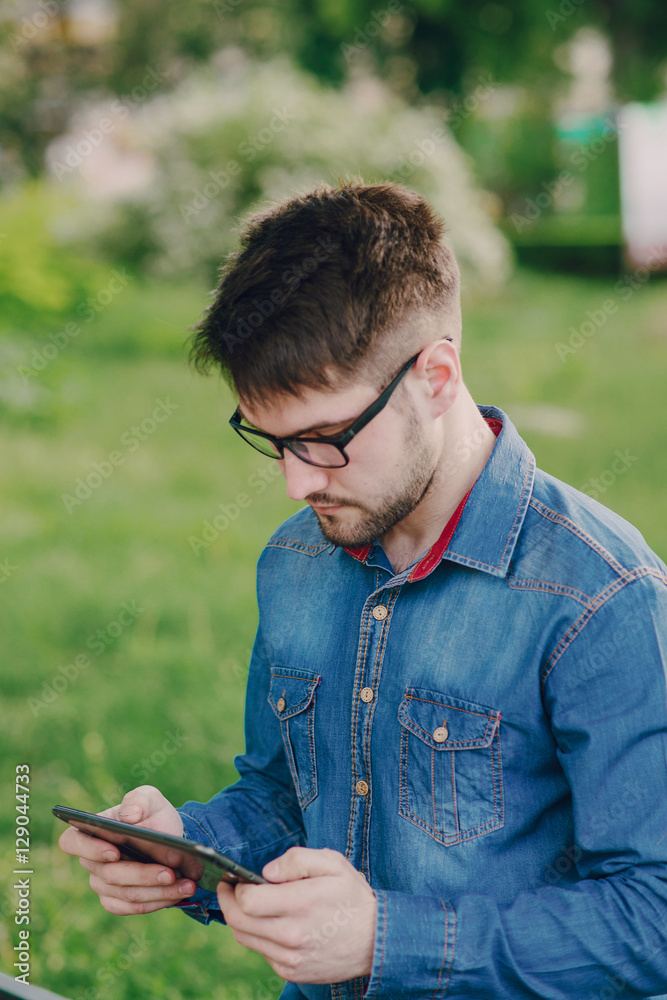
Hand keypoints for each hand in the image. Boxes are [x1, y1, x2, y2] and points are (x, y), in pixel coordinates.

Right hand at [58, 785, 196, 914]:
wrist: (168, 839)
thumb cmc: (152, 815)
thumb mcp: (151, 799)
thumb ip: (139, 799)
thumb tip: (128, 815)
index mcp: (91, 832)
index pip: (71, 841)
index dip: (89, 848)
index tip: (114, 851)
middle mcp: (91, 861)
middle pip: (110, 874)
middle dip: (143, 874)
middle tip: (170, 872)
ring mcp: (101, 884)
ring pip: (126, 894)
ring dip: (158, 891)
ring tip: (186, 884)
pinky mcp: (116, 901)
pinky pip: (134, 907)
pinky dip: (158, 902)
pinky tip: (179, 893)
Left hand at [216, 846, 376, 983]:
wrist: (376, 941)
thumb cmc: (352, 897)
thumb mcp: (333, 863)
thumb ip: (297, 859)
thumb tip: (267, 872)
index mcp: (302, 904)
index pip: (248, 901)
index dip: (236, 887)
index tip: (235, 878)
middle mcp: (293, 935)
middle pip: (239, 922)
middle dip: (227, 902)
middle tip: (228, 889)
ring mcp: (290, 958)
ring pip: (246, 939)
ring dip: (240, 920)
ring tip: (247, 904)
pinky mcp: (291, 972)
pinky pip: (262, 953)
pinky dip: (259, 936)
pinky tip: (271, 923)